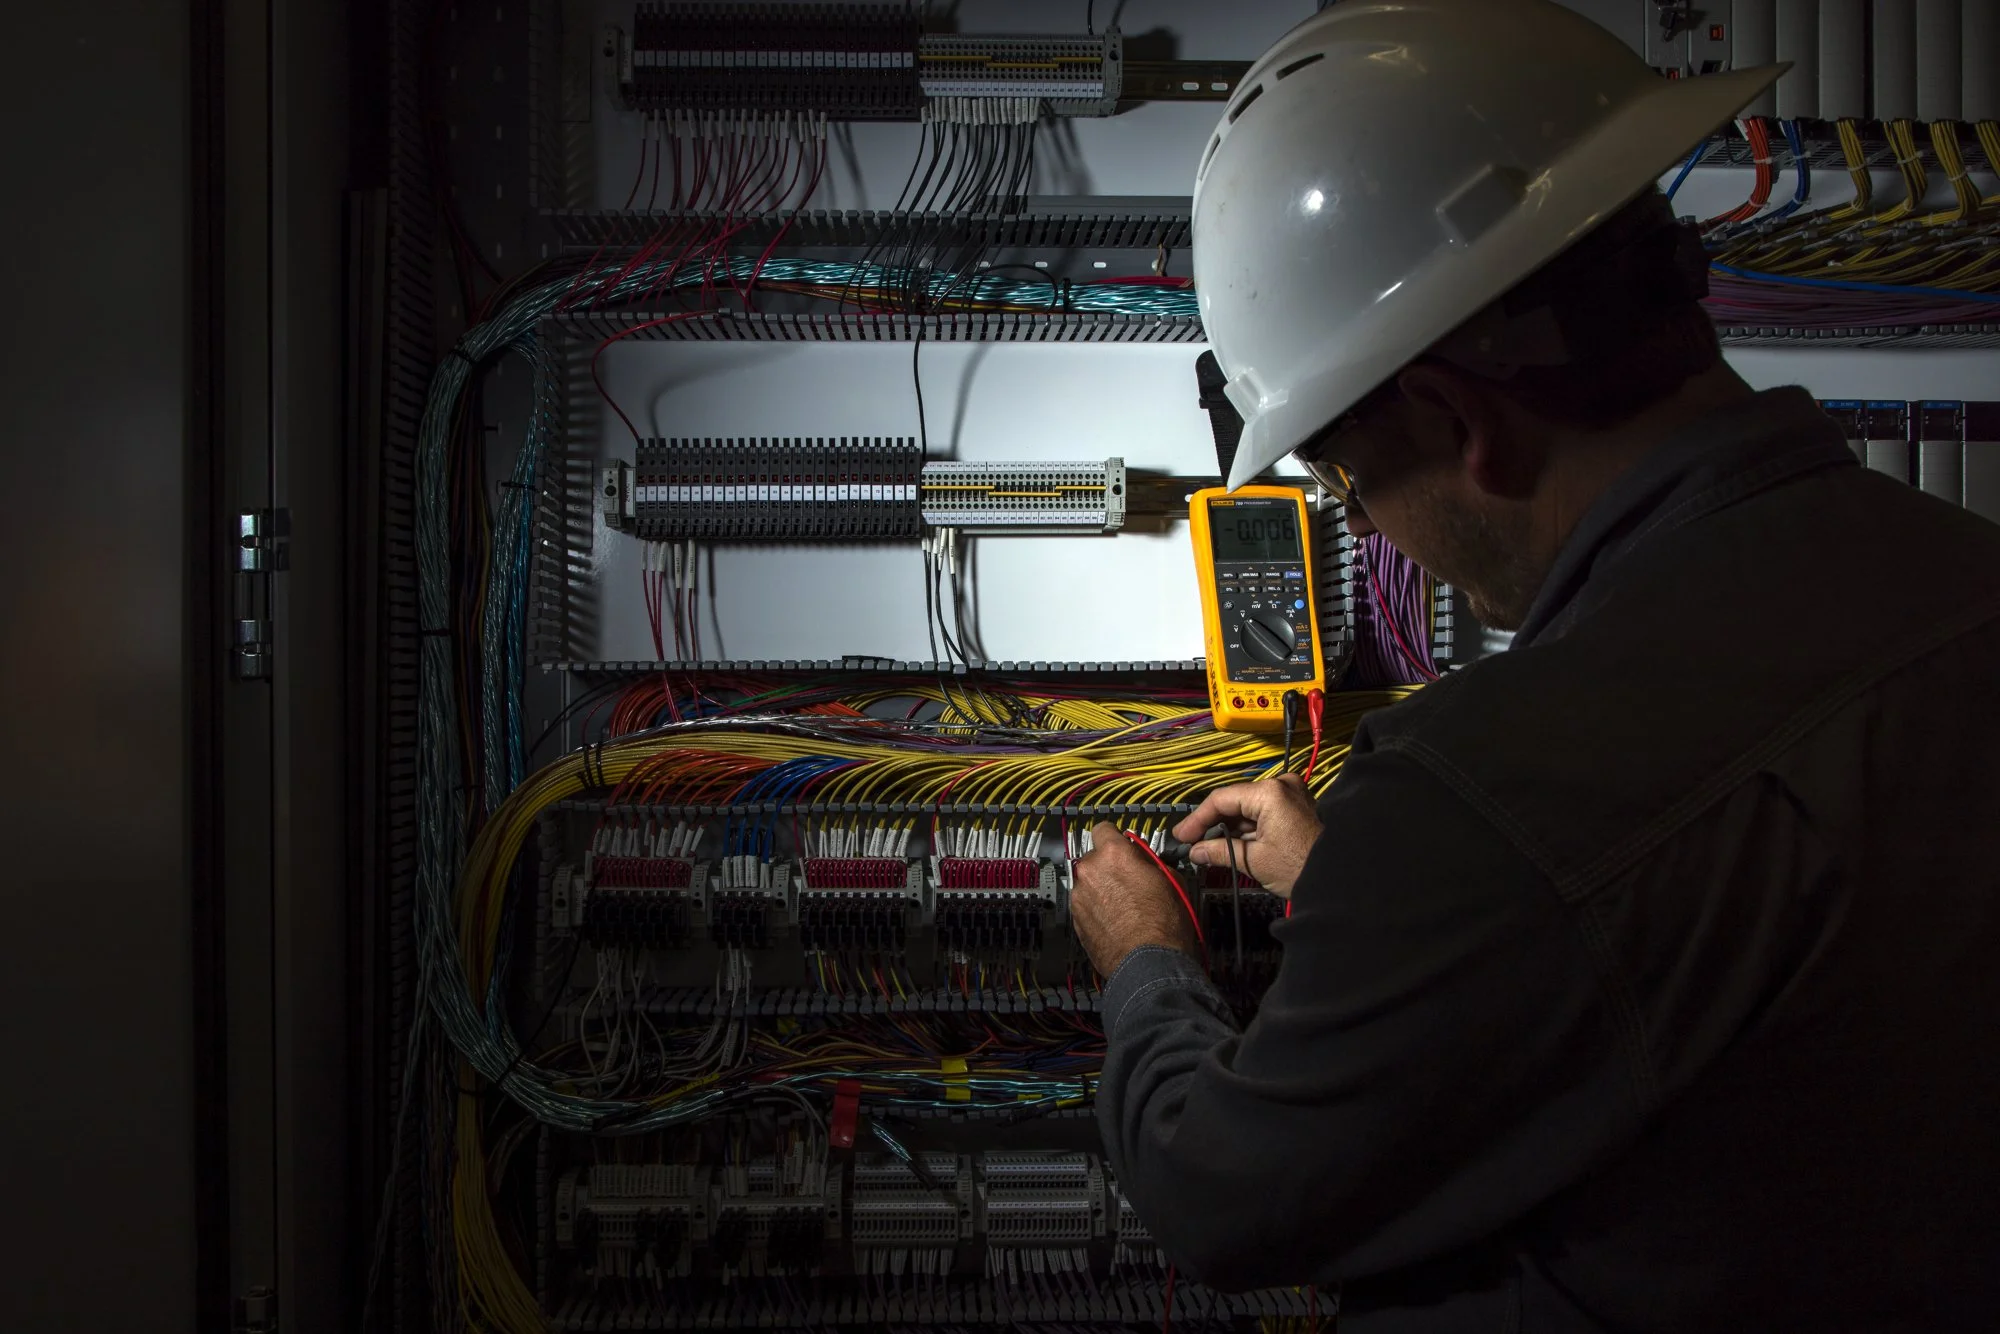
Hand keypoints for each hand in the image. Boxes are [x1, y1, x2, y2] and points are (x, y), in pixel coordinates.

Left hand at [1069, 823, 1200, 976]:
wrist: (1149, 963)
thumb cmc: (1164, 924)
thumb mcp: (1171, 880)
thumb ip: (1150, 862)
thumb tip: (1145, 860)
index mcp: (1114, 854)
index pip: (1103, 829)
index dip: (1114, 839)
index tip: (1121, 847)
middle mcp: (1090, 871)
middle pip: (1095, 859)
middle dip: (1109, 868)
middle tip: (1129, 882)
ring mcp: (1079, 896)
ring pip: (1089, 883)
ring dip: (1101, 890)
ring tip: (1124, 908)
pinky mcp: (1075, 920)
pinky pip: (1085, 905)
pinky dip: (1096, 910)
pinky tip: (1115, 922)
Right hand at [1172, 774, 1322, 897]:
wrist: (1341, 880)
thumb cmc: (1302, 869)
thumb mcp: (1254, 861)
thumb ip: (1219, 852)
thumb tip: (1195, 852)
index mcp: (1270, 793)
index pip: (1221, 799)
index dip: (1197, 819)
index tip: (1182, 836)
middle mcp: (1282, 785)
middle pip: (1235, 802)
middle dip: (1213, 825)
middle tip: (1191, 843)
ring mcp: (1293, 794)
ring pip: (1249, 808)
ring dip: (1230, 828)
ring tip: (1209, 848)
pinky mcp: (1298, 807)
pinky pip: (1265, 813)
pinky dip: (1248, 829)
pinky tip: (1232, 844)